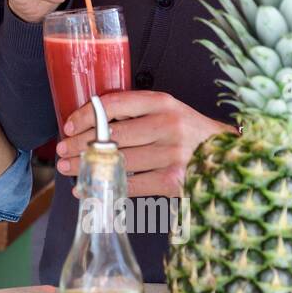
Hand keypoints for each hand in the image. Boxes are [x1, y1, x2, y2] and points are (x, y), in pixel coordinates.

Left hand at [54, 91, 236, 196]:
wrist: (230, 158)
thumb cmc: (190, 134)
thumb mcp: (168, 111)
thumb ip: (136, 112)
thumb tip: (90, 123)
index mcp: (163, 103)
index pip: (114, 105)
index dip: (86, 115)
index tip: (68, 125)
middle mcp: (167, 125)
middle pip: (111, 135)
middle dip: (79, 145)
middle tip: (61, 151)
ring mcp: (172, 155)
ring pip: (117, 161)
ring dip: (87, 166)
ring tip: (69, 169)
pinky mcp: (173, 181)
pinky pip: (130, 185)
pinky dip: (105, 187)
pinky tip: (88, 189)